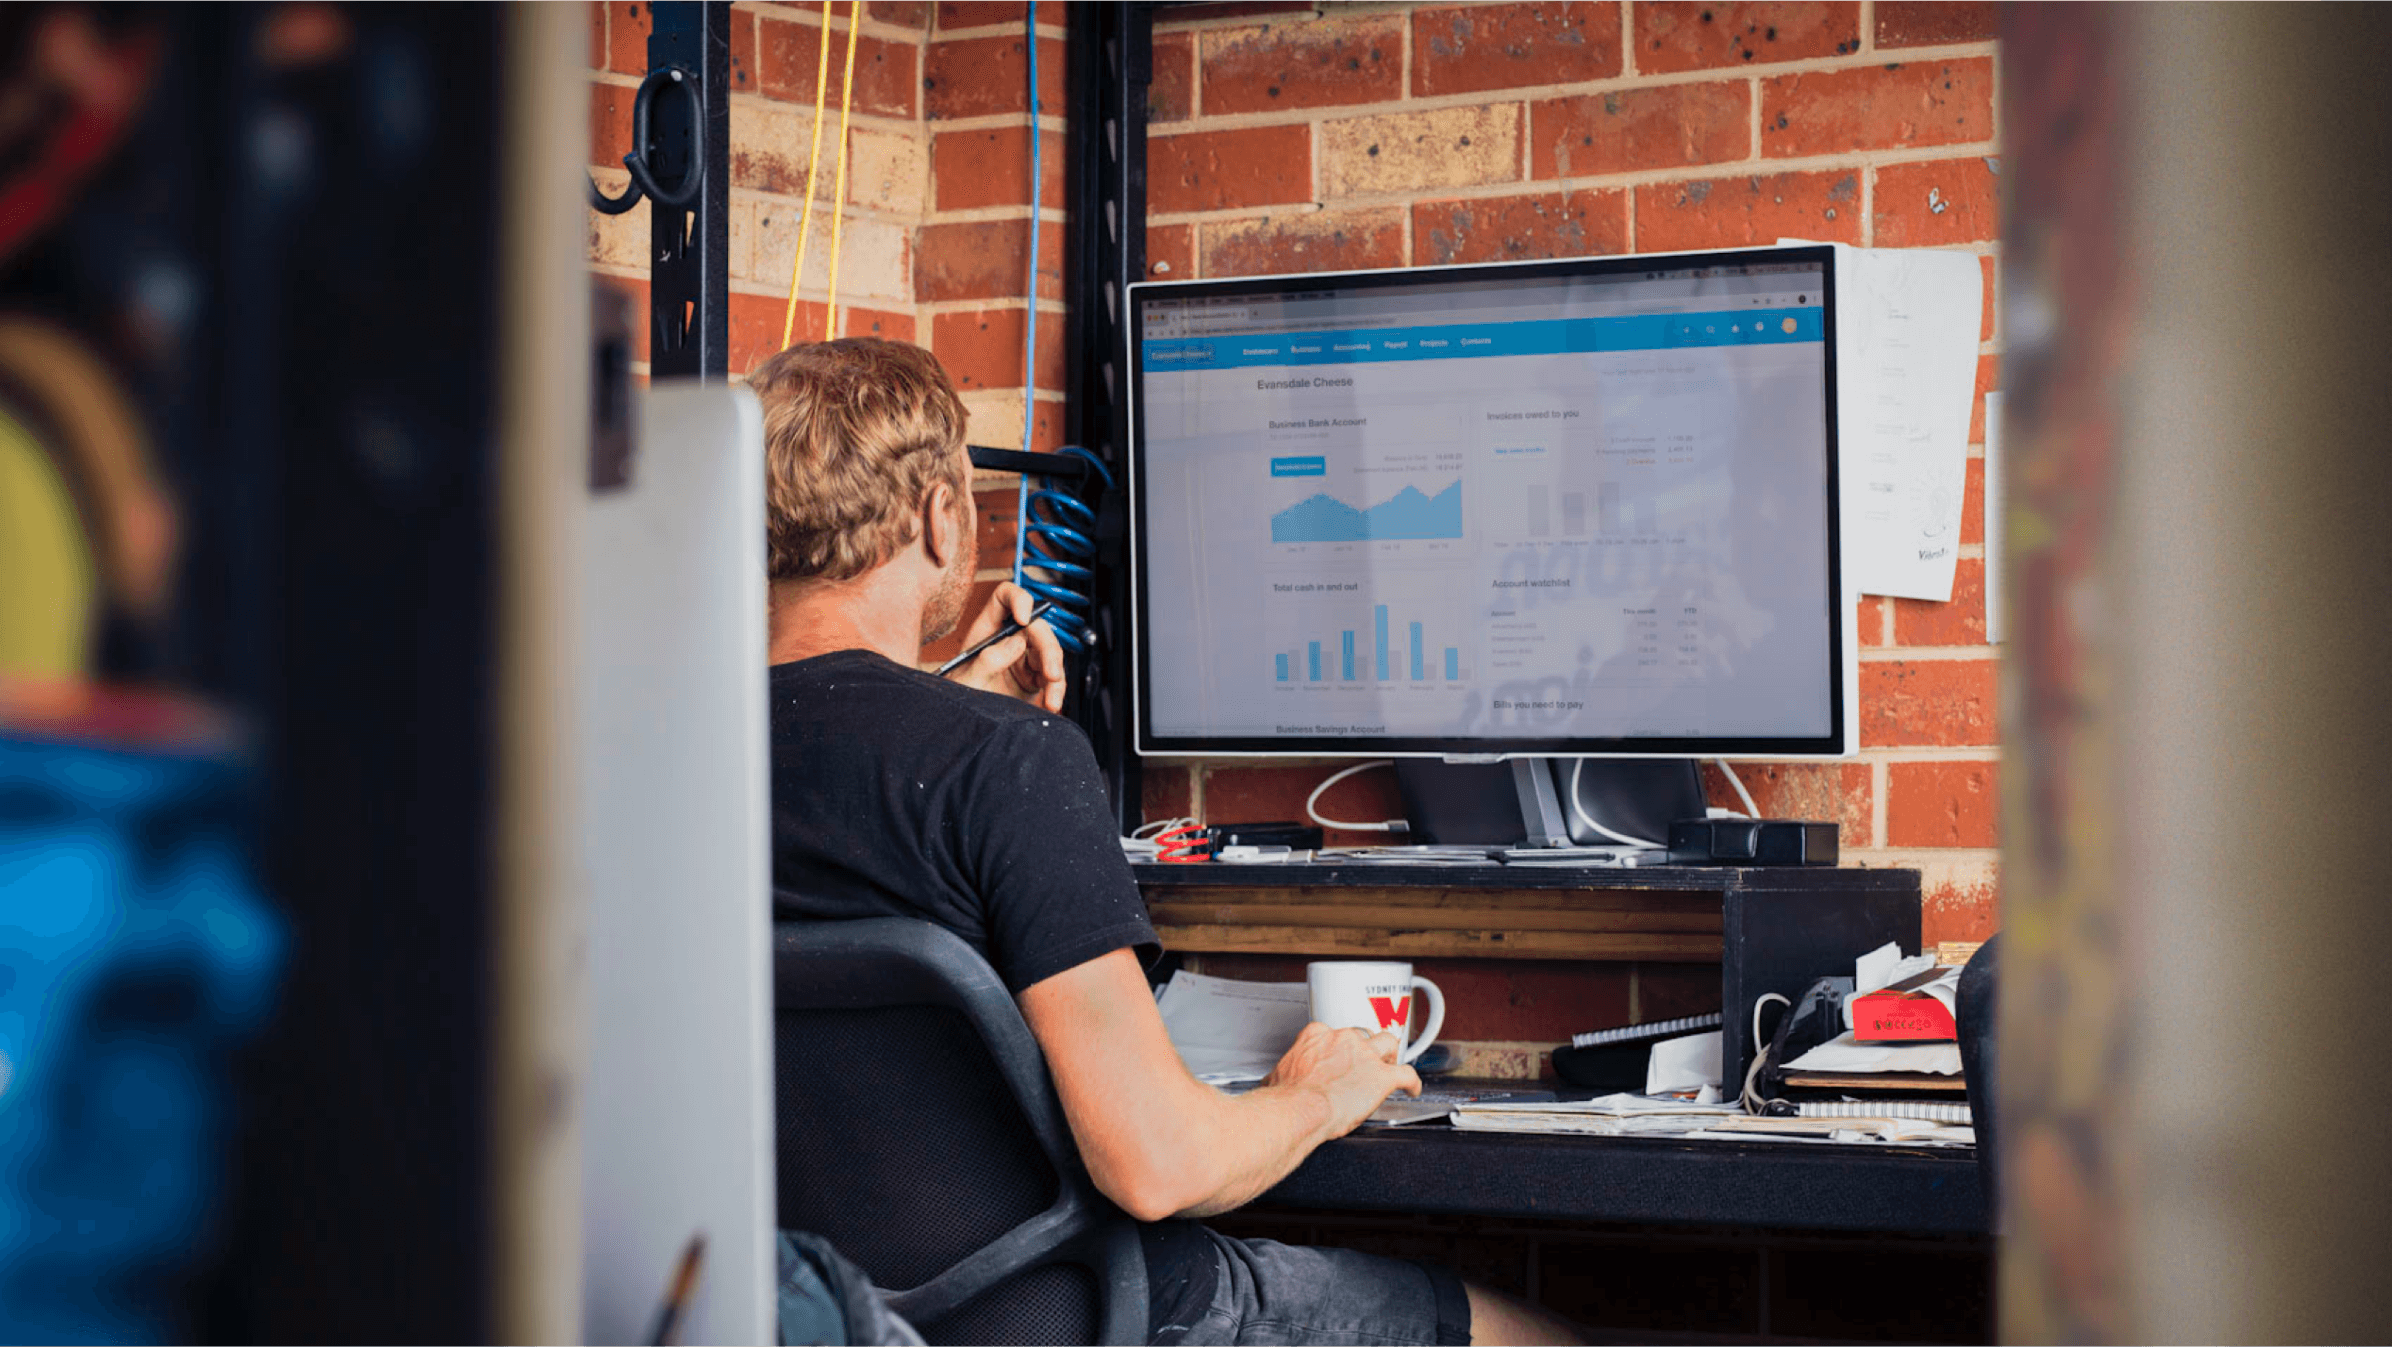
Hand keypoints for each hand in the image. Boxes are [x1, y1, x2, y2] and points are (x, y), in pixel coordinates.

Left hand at [945, 580, 1066, 712]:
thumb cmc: (958, 700)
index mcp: (987, 630)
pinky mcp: (1034, 679)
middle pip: (1037, 627)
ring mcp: (1023, 659)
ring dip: (1056, 674)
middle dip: (1049, 649)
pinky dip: (1056, 691)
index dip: (1018, 599)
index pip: (1004, 598)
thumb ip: (989, 660)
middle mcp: (1007, 639)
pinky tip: (1051, 704)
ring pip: (1050, 653)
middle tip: (1051, 673)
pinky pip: (1054, 678)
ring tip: (1052, 697)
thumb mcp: (968, 680)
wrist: (965, 729)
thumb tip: (1016, 643)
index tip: (1024, 619)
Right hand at [1263, 1022, 1421, 1140]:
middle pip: (1362, 1036)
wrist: (1299, 1110)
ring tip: (1391, 1064)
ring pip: (1388, 1044)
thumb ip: (1284, 1074)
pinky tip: (1412, 1088)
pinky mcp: (1383, 1077)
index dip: (1338, 1047)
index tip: (1337, 1057)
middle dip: (1364, 1049)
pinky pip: (1407, 1074)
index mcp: (1317, 1036)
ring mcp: (1366, 1056)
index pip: (1333, 1033)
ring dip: (1390, 1054)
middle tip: (1363, 1062)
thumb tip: (1276, 1083)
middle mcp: (1344, 1039)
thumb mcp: (1277, 1077)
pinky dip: (1412, 1082)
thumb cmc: (1286, 1098)